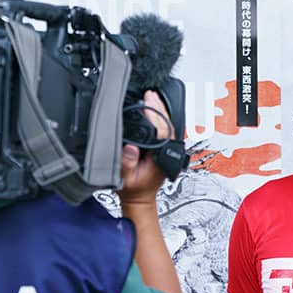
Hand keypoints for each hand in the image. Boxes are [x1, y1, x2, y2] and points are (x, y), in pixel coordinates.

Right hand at [118, 90, 171, 204]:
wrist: (138, 198)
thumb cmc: (133, 190)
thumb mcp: (124, 178)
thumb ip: (127, 164)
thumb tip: (131, 149)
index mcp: (161, 156)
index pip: (162, 130)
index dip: (154, 114)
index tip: (148, 101)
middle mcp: (166, 151)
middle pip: (167, 124)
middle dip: (158, 107)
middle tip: (150, 94)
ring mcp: (166, 149)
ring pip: (167, 125)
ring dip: (159, 111)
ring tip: (151, 98)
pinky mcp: (162, 147)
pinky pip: (164, 129)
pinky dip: (159, 118)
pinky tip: (152, 110)